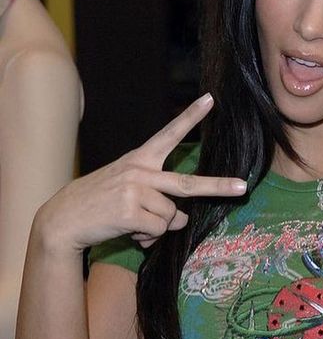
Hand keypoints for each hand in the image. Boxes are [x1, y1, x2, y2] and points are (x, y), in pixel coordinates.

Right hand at [35, 93, 247, 251]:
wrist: (63, 219)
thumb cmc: (100, 204)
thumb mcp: (128, 192)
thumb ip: (159, 200)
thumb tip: (181, 219)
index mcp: (140, 160)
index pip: (169, 134)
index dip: (191, 117)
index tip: (211, 100)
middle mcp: (140, 171)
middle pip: (188, 182)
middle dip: (218, 187)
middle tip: (242, 188)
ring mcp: (135, 191)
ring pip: (171, 218)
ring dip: (158, 229)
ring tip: (133, 224)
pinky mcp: (130, 212)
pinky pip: (158, 231)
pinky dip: (147, 238)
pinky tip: (129, 231)